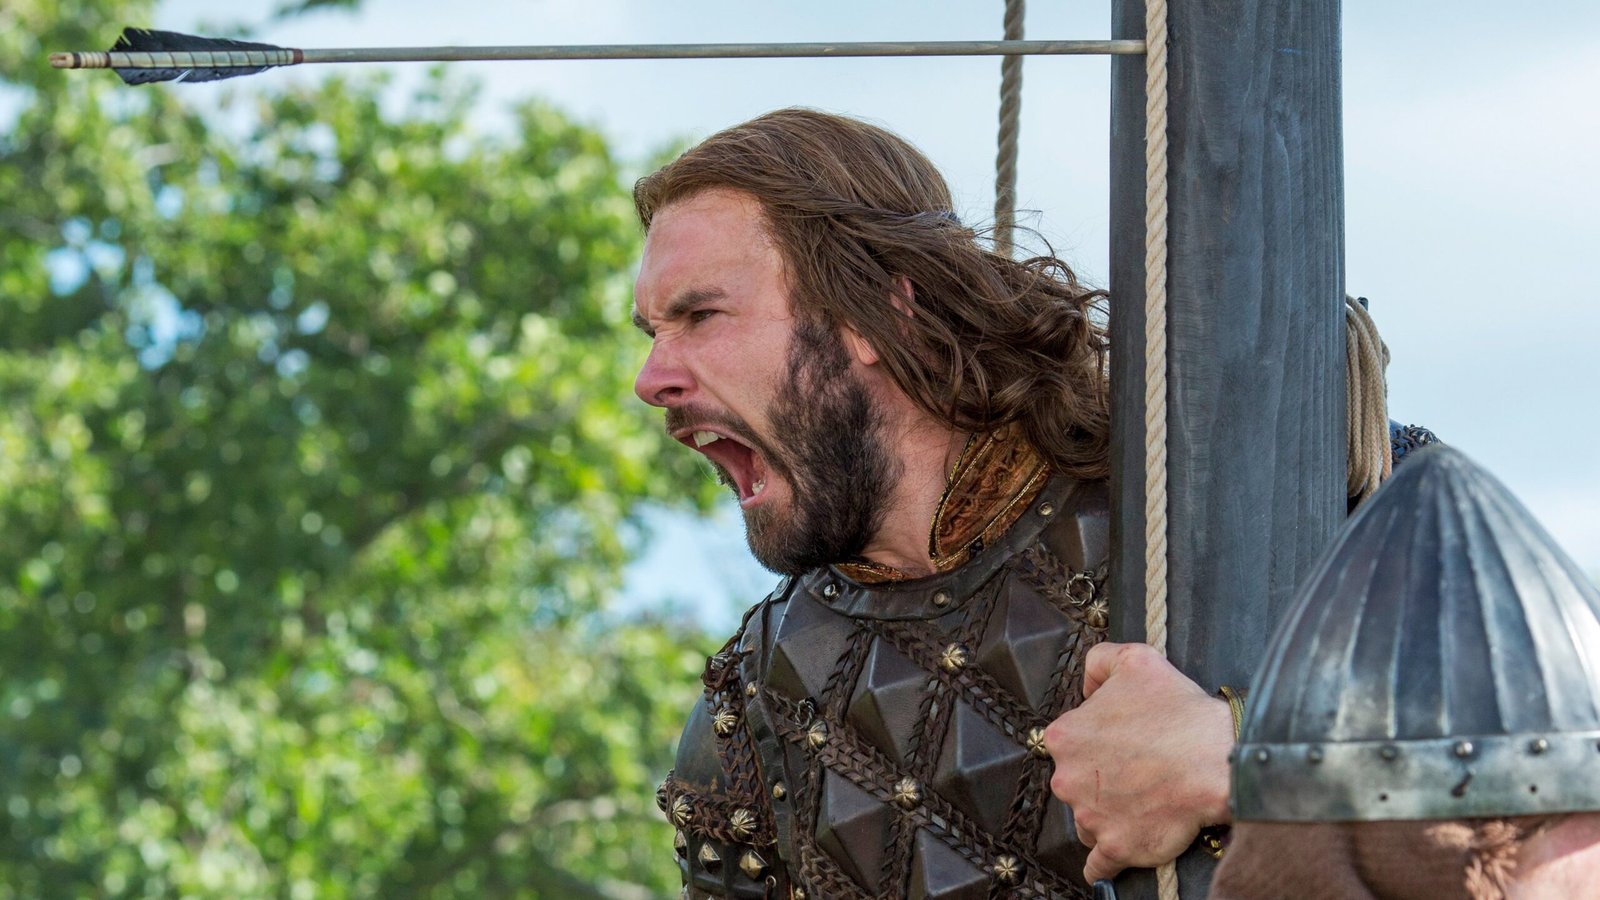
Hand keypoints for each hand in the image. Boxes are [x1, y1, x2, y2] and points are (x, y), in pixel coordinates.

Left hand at [1043, 641, 1234, 883]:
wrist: (1217, 761)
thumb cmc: (1179, 712)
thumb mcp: (1136, 660)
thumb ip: (1100, 660)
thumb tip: (1086, 683)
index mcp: (1064, 736)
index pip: (1070, 743)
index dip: (1098, 741)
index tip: (1122, 743)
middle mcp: (1066, 779)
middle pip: (1076, 782)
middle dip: (1099, 779)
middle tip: (1136, 773)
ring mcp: (1089, 817)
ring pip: (1088, 819)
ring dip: (1105, 815)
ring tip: (1139, 804)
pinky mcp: (1115, 848)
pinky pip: (1099, 864)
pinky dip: (1104, 862)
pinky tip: (1112, 854)